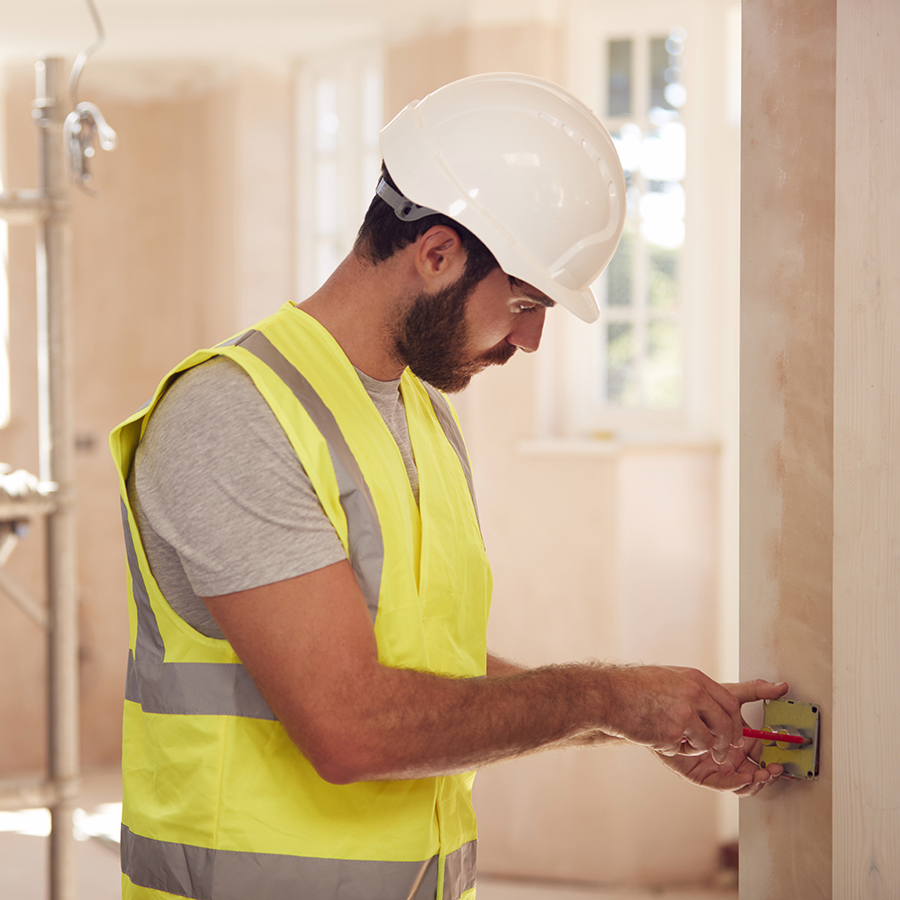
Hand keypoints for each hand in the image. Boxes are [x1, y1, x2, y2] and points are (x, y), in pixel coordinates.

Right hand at [605, 665, 745, 762]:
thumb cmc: (634, 687)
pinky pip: (687, 749)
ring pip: (709, 741)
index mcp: (695, 679)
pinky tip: (660, 737)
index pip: (730, 702)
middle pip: (726, 723)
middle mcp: (694, 694)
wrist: (609, 696)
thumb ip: (693, 690)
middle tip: (722, 754)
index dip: (736, 722)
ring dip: (699, 748)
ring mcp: (684, 713)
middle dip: (728, 743)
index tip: (735, 735)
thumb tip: (714, 708)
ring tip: (678, 740)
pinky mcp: (672, 733)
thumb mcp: (669, 678)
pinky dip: (677, 749)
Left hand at [653, 678, 789, 795]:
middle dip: (769, 772)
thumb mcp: (730, 694)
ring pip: (744, 781)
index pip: (764, 755)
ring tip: (764, 772)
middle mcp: (731, 756)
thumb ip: (756, 691)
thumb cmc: (697, 701)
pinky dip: (737, 782)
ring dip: (757, 780)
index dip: (776, 758)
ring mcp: (718, 766)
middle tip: (777, 768)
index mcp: (740, 740)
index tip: (786, 756)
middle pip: (756, 772)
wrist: (667, 706)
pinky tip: (746, 775)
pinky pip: (723, 783)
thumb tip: (782, 686)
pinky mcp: (703, 774)